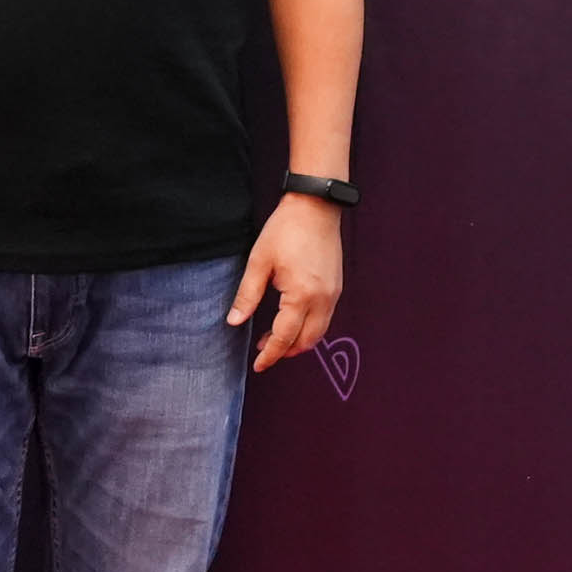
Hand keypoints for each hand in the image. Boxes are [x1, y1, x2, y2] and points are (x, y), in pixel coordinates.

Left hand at [228, 193, 345, 372]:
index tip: (257, 365)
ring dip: (298, 341)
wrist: (315, 206)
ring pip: (319, 332)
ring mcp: (333, 293)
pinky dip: (310, 327)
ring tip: (275, 337)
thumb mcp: (259, 262)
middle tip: (263, 350)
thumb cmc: (286, 229)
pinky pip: (325, 318)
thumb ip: (247, 295)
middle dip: (285, 351)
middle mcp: (322, 299)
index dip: (270, 354)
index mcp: (301, 295)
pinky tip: (293, 319)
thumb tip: (234, 321)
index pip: (284, 337)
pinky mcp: (336, 286)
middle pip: (306, 341)